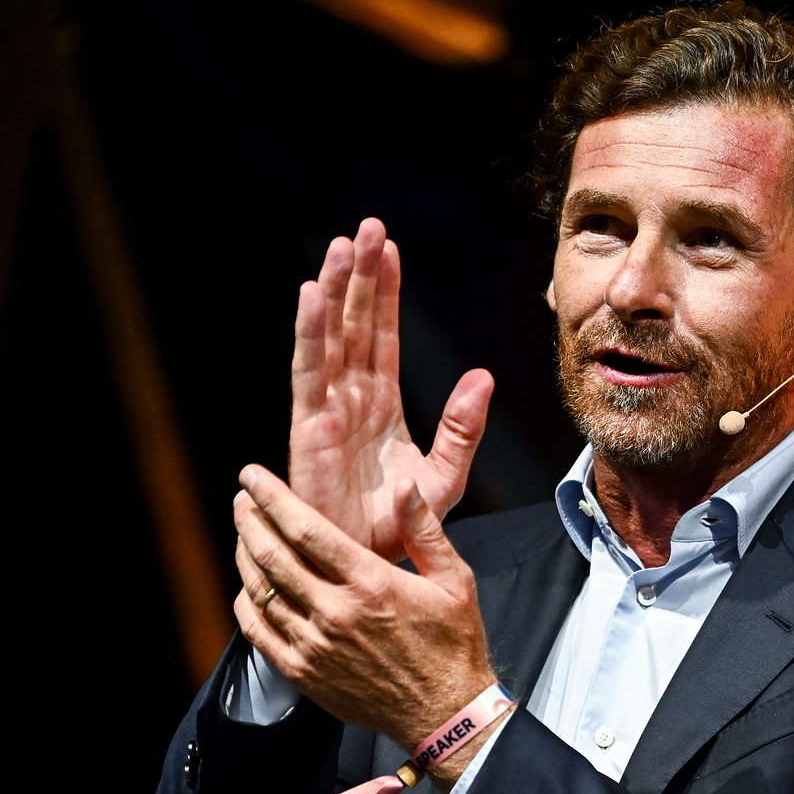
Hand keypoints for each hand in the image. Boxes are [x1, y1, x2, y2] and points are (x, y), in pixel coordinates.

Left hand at [233, 463, 498, 780]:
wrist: (445, 714)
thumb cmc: (453, 645)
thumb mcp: (454, 580)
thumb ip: (424, 530)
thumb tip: (405, 486)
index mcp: (372, 583)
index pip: (306, 529)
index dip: (273, 497)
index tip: (253, 476)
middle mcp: (337, 612)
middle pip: (273, 554)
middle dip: (250, 519)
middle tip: (241, 498)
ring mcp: (315, 645)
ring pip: (261, 589)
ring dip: (245, 555)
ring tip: (244, 534)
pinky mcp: (304, 673)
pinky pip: (258, 631)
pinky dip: (246, 602)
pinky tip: (249, 586)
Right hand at [291, 218, 493, 561]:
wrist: (363, 566)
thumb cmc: (395, 527)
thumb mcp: (445, 475)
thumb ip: (464, 427)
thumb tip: (485, 376)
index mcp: (380, 403)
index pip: (382, 335)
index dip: (385, 292)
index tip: (392, 248)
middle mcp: (350, 398)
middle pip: (354, 324)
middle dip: (361, 275)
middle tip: (368, 227)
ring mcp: (327, 409)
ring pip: (330, 336)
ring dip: (335, 289)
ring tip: (342, 245)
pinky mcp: (309, 427)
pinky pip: (309, 371)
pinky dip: (309, 331)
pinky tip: (312, 293)